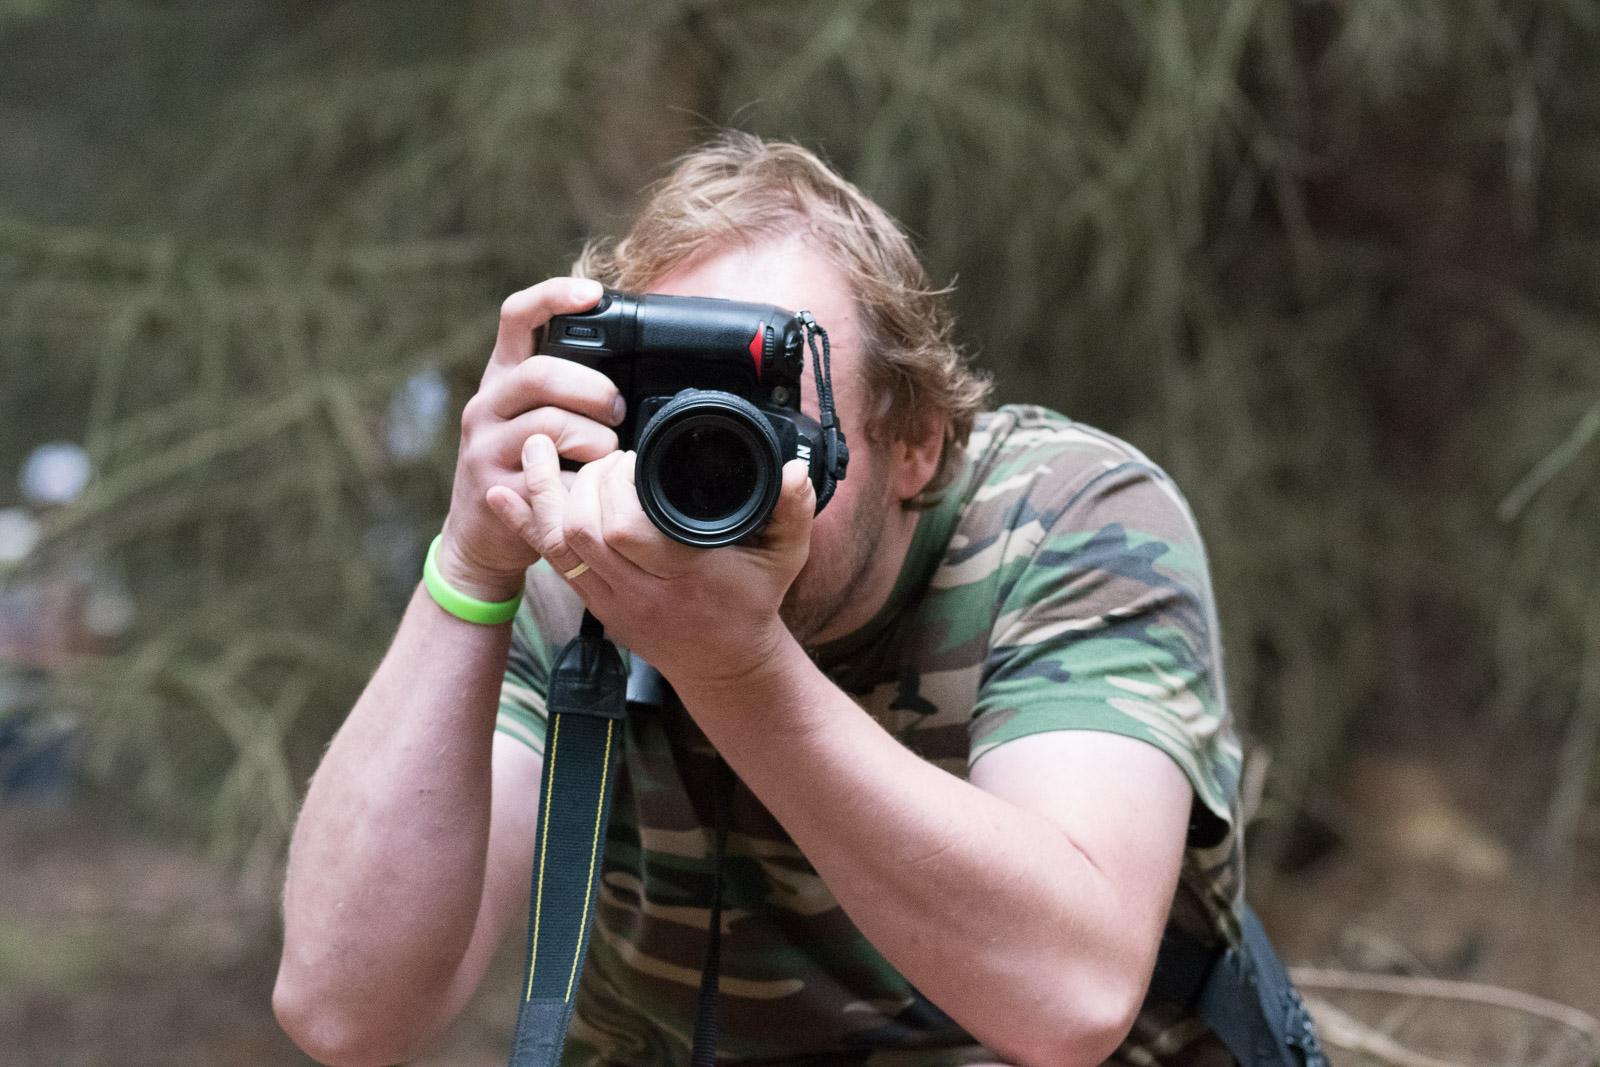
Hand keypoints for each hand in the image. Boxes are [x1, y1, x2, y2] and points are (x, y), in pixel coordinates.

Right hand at [437, 278, 623, 601]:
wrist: (479, 535)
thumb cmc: (524, 467)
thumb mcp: (535, 417)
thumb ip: (567, 389)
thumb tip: (634, 364)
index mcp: (502, 376)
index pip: (516, 316)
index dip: (553, 297)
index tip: (593, 294)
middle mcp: (486, 404)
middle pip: (541, 373)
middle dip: (593, 388)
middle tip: (616, 409)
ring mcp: (486, 446)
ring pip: (550, 424)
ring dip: (596, 439)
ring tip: (607, 455)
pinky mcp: (497, 488)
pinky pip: (552, 476)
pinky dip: (584, 480)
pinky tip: (590, 485)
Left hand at [488, 436, 815, 688]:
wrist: (726, 663)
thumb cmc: (752, 601)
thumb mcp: (786, 556)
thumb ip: (793, 511)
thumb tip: (794, 471)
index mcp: (684, 575)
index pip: (628, 531)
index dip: (619, 487)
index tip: (634, 457)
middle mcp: (641, 592)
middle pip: (585, 533)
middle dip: (586, 483)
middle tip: (603, 453)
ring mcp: (611, 601)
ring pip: (558, 547)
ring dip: (543, 495)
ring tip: (538, 448)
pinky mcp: (594, 602)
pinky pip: (550, 562)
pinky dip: (524, 525)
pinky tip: (503, 493)